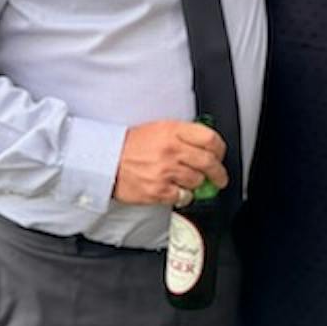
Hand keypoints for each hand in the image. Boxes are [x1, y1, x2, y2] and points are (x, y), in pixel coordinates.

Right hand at [112, 119, 226, 206]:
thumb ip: (182, 135)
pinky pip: (184, 197)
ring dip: (197, 184)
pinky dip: (183, 196)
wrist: (106, 161)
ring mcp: (165, 171)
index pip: (210, 139)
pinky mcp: (159, 190)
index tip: (220, 155)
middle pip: (209, 162)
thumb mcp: (158, 128)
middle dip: (218, 172)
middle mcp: (171, 150)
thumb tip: (206, 145)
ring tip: (188, 181)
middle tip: (219, 177)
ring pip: (197, 181)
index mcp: (173, 131)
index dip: (220, 149)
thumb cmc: (131, 145)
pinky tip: (176, 190)